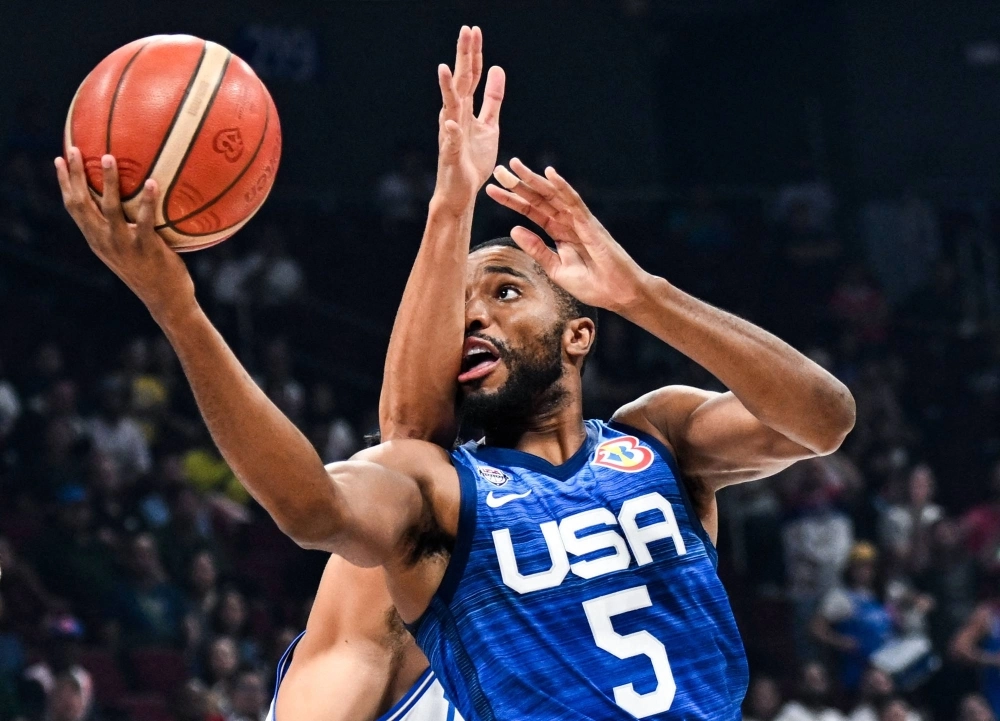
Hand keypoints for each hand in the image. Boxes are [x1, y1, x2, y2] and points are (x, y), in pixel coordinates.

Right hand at [55, 148, 195, 321]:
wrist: (166, 300)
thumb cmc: (152, 271)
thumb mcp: (130, 249)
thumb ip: (125, 227)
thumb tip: (134, 198)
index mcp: (97, 239)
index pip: (74, 208)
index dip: (64, 184)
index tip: (59, 160)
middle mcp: (104, 241)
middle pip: (81, 203)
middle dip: (75, 175)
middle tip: (75, 149)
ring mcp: (123, 245)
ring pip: (109, 208)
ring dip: (108, 182)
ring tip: (109, 157)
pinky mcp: (146, 248)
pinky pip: (145, 220)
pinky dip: (148, 200)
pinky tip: (152, 182)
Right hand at [433, 26, 504, 214]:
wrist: (461, 192)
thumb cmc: (472, 159)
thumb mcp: (489, 125)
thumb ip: (492, 99)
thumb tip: (497, 69)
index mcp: (465, 109)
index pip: (471, 76)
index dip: (474, 54)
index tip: (475, 31)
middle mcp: (455, 117)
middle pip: (461, 83)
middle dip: (463, 58)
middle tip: (465, 32)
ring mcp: (450, 135)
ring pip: (449, 107)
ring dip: (448, 88)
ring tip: (446, 68)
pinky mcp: (450, 155)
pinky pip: (449, 142)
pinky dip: (449, 132)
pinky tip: (450, 121)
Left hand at [485, 158, 649, 311]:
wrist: (618, 294)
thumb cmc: (592, 284)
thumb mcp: (555, 269)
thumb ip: (536, 249)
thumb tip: (514, 229)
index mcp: (558, 232)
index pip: (531, 211)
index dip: (512, 200)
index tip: (492, 190)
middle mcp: (567, 222)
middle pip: (539, 199)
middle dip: (518, 185)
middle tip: (498, 170)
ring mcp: (579, 221)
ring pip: (552, 196)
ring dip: (534, 180)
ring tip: (514, 166)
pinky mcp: (590, 225)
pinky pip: (574, 202)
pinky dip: (562, 187)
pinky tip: (549, 174)